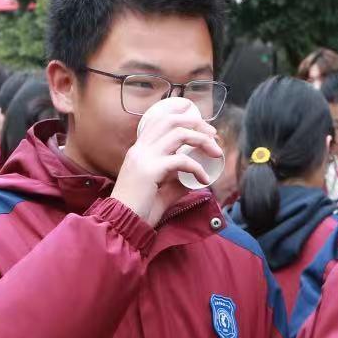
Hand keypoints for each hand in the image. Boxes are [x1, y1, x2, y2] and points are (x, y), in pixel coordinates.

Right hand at [111, 98, 221, 227]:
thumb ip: (176, 182)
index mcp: (139, 151)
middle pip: (171, 121)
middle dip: (196, 123)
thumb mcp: (161, 191)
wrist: (121, 224)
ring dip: (202, 140)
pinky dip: (197, 168)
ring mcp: (144, 158)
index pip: (158, 120)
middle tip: (213, 133)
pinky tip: (204, 180)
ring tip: (216, 152)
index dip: (179, 113)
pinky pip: (182, 161)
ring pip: (179, 134)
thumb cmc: (139, 210)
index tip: (199, 118)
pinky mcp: (150, 171)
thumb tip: (194, 178)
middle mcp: (140, 150)